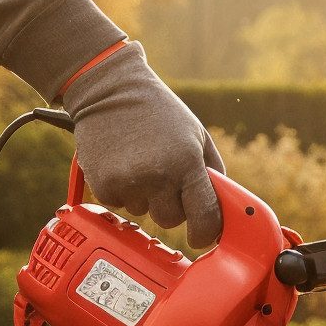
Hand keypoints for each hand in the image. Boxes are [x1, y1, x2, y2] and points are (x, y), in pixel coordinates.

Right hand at [63, 41, 224, 247]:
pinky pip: (120, 205)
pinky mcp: (103, 184)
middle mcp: (158, 176)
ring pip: (144, 213)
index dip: (205, 233)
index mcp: (187, 163)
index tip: (201, 237)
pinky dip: (121, 191)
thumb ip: (213, 172)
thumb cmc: (159, 111)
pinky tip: (120, 164)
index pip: (204, 217)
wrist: (108, 88)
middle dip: (170, 206)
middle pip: (171, 220)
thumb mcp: (197, 134)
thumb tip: (222, 209)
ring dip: (144, 197)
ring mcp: (129, 182)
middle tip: (162, 177)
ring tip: (139, 162)